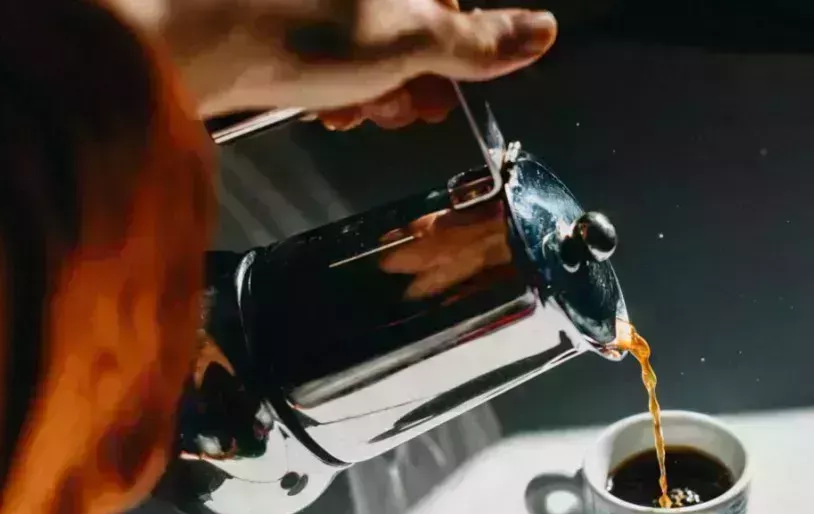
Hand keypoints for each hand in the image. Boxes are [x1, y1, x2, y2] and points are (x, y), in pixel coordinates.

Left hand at [112, 0, 556, 127]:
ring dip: (367, 84)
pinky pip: (317, 42)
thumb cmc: (297, 28)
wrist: (178, 40)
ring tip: (350, 112)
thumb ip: (480, 40)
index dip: (453, 52)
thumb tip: (542, 31)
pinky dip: (327, 76)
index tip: (439, 92)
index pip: (448, 8)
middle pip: (404, 19)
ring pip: (360, 35)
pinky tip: (318, 106)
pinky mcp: (269, 14)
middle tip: (395, 109)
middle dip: (406, 74)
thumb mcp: (413, 39)